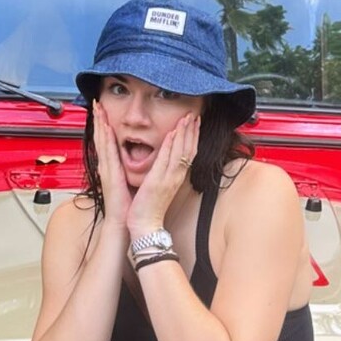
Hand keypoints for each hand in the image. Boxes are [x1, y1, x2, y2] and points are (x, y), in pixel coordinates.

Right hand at [91, 101, 132, 224]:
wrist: (124, 222)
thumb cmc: (128, 205)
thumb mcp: (129, 182)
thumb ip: (129, 170)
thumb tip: (136, 160)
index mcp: (113, 167)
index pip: (107, 141)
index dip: (104, 125)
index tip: (103, 111)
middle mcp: (107, 166)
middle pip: (102, 137)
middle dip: (99, 119)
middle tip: (96, 103)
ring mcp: (107, 169)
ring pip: (102, 140)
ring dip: (100, 123)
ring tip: (97, 108)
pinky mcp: (110, 174)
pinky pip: (108, 152)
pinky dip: (106, 138)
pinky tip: (106, 127)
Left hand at [127, 110, 200, 238]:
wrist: (145, 226)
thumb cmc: (150, 208)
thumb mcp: (160, 186)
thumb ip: (163, 172)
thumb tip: (165, 160)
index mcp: (175, 177)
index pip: (188, 152)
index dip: (193, 136)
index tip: (195, 121)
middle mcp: (176, 176)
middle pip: (189, 149)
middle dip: (192, 130)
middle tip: (194, 114)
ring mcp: (168, 179)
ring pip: (181, 151)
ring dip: (184, 133)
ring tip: (187, 117)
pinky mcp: (157, 182)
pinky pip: (166, 160)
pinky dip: (170, 145)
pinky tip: (172, 133)